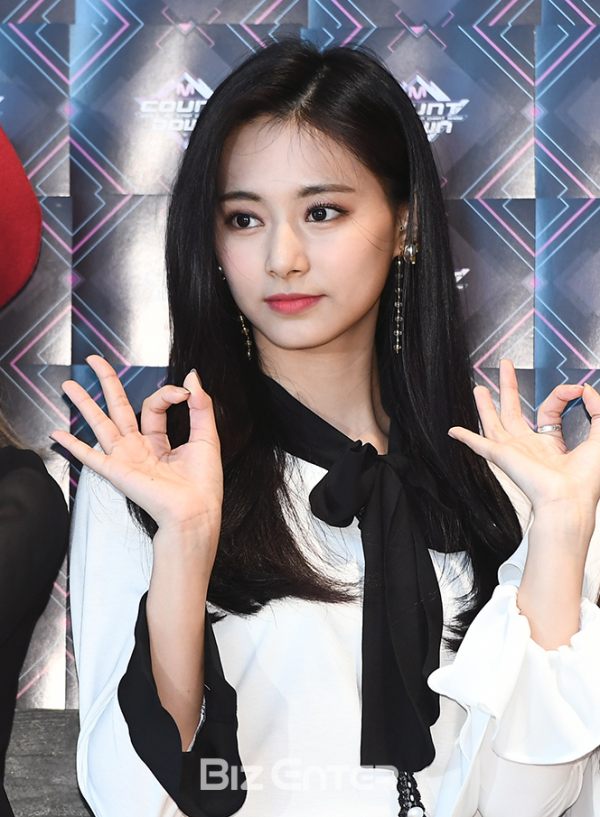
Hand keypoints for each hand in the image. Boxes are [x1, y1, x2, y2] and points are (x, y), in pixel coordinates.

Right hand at [51, 356, 222, 536]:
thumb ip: (200, 405)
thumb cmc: (203, 483)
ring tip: (68, 385)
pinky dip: (72, 445)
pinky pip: (90, 456)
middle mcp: (140, 448)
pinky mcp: (117, 471)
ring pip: (100, 423)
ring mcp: (126, 458)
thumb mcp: (206, 436)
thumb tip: (191, 377)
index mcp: (160, 442)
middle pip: (119, 407)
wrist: (196, 512)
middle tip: (93, 360)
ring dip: (83, 403)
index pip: (154, 406)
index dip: (167, 394)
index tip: (183, 394)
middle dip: (106, 382)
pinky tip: (57, 433)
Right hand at [448, 359, 599, 517]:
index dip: (562, 394)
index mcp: (551, 445)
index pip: (549, 409)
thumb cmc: (586, 480)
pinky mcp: (501, 456)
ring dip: (485, 405)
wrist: (570, 498)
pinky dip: (466, 437)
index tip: (577, 389)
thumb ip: (597, 409)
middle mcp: (530, 447)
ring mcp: (514, 451)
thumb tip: (586, 390)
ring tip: (479, 388)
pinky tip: (454, 431)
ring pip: (494, 423)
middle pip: (514, 411)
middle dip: (508, 387)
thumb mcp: (599, 436)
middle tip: (505, 366)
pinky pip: (479, 444)